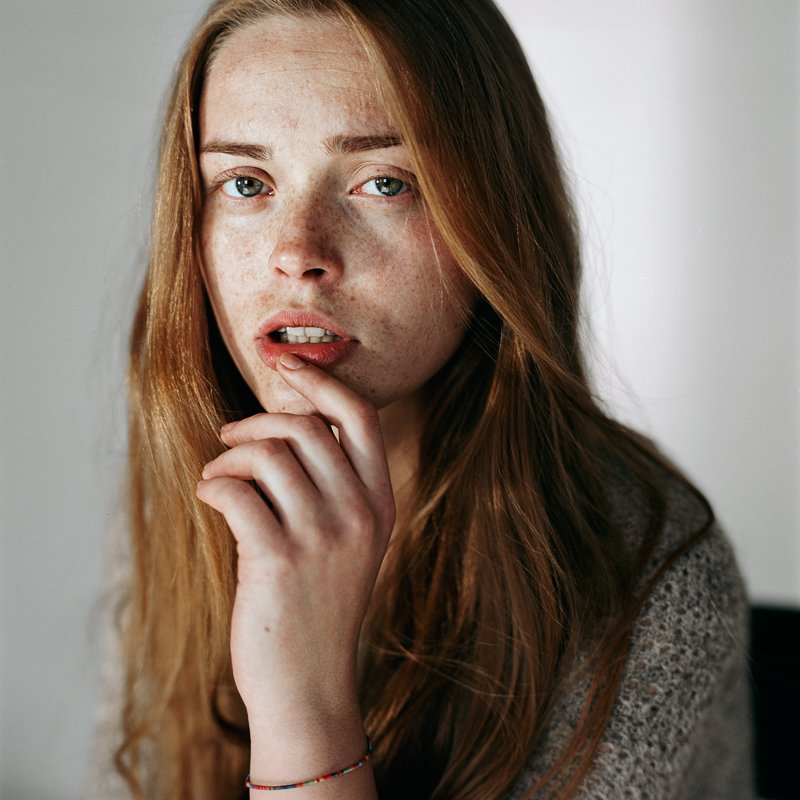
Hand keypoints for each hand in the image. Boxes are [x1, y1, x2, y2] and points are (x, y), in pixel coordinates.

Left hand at [196, 354, 394, 774]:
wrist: (308, 685)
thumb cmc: (319, 605)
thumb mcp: (349, 541)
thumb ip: (333, 484)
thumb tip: (286, 421)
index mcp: (380, 502)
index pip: (359, 416)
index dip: (320, 381)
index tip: (285, 364)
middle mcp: (358, 513)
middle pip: (304, 426)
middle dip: (256, 421)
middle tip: (229, 437)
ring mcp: (322, 536)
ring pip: (266, 452)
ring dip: (228, 457)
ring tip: (216, 477)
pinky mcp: (277, 560)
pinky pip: (235, 490)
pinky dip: (212, 484)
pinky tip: (208, 497)